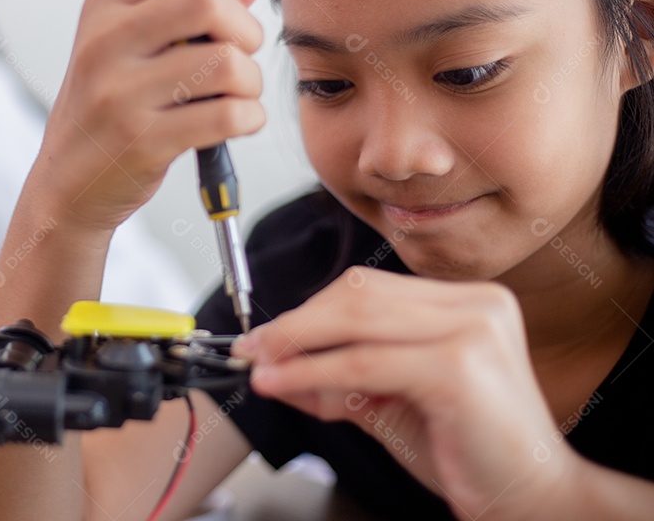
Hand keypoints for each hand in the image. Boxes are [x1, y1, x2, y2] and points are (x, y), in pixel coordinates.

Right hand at [33, 0, 270, 231]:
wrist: (66, 184)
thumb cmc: (109, 109)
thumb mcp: (137, 44)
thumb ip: (195, 1)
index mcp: (105, 4)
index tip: (224, 10)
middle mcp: (105, 41)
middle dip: (246, 29)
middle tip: (238, 55)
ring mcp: (119, 93)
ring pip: (225, 62)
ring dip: (251, 81)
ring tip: (237, 95)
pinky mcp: (141, 141)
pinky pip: (226, 116)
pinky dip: (250, 118)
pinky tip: (237, 121)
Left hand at [232, 267, 579, 520]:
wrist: (534, 500)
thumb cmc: (471, 453)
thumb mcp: (391, 404)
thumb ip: (337, 380)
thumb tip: (275, 366)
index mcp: (468, 302)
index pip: (368, 289)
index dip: (310, 310)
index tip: (268, 336)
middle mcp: (476, 305)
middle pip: (358, 296)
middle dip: (295, 324)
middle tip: (254, 349)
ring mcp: (472, 329)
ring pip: (356, 322)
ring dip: (296, 345)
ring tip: (262, 366)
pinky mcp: (460, 366)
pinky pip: (364, 363)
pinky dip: (315, 372)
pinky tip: (286, 383)